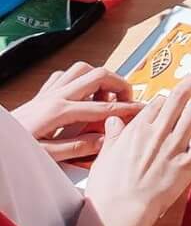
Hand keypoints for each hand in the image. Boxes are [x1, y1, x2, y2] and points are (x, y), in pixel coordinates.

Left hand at [11, 63, 143, 162]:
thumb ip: (78, 147)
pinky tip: (80, 93)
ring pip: (83, 68)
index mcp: (60, 111)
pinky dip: (78, 79)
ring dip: (99, 78)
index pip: (103, 106)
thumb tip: (104, 139)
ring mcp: (49, 91)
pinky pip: (64, 75)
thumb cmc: (14, 150)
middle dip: (119, 84)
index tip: (141, 110)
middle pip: (99, 75)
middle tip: (127, 99)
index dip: (126, 108)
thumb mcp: (47, 156)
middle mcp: (56, 96)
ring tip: (104, 95)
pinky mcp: (42, 93)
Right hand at [85, 80, 190, 225]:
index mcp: (137, 130)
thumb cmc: (108, 188)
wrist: (120, 211)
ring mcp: (173, 147)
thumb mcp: (104, 156)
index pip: (157, 103)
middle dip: (190, 85)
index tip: (169, 99)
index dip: (165, 99)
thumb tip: (114, 120)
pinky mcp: (186, 164)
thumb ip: (114, 135)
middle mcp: (157, 133)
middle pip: (178, 99)